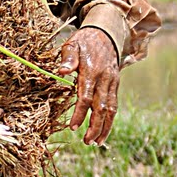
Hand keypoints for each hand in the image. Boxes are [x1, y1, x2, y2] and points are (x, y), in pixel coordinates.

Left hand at [57, 28, 119, 144]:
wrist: (106, 33)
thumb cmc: (85, 41)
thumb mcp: (73, 44)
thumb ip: (67, 58)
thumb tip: (61, 71)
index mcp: (92, 71)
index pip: (86, 97)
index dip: (79, 113)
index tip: (72, 127)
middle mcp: (104, 79)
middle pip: (101, 108)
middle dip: (95, 126)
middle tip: (87, 142)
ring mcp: (112, 83)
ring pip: (111, 109)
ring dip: (104, 128)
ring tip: (96, 143)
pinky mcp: (115, 85)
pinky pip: (114, 105)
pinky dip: (109, 120)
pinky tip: (103, 132)